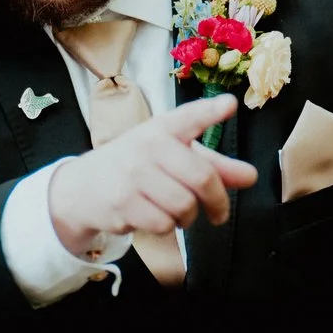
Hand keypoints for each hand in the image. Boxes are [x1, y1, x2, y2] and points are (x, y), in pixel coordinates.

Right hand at [47, 95, 258, 257]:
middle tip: (219, 213)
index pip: (188, 117)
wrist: (83, 187)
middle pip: (202, 177)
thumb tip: (250, 177)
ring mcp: (132, 175)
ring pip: (184, 206)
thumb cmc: (136, 167)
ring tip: (179, 213)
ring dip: (188, 217)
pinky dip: (166, 226)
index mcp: (162, 129)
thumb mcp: (171, 156)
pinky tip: (154, 216)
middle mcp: (147, 146)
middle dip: (218, 202)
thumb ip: (213, 165)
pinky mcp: (122, 203)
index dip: (210, 111)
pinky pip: (163, 224)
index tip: (228, 105)